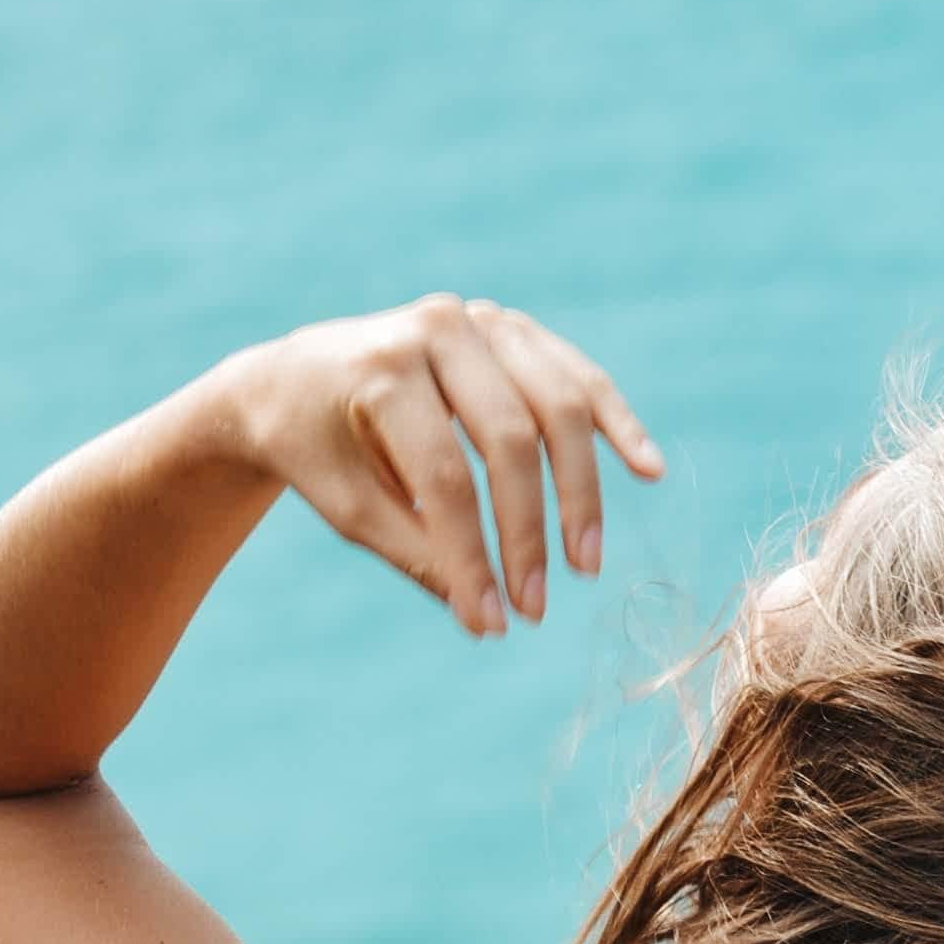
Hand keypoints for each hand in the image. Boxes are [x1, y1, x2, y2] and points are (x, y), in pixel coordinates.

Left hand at [210, 296, 663, 636]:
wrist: (296, 378)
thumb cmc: (317, 448)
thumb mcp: (347, 506)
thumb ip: (417, 553)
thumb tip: (488, 617)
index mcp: (381, 369)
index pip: (444, 476)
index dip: (472, 555)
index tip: (489, 622)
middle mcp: (437, 329)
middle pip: (508, 439)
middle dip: (528, 531)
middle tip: (535, 607)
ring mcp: (482, 321)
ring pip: (557, 406)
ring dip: (581, 490)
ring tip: (586, 563)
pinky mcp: (514, 330)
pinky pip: (577, 377)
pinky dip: (615, 423)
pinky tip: (647, 469)